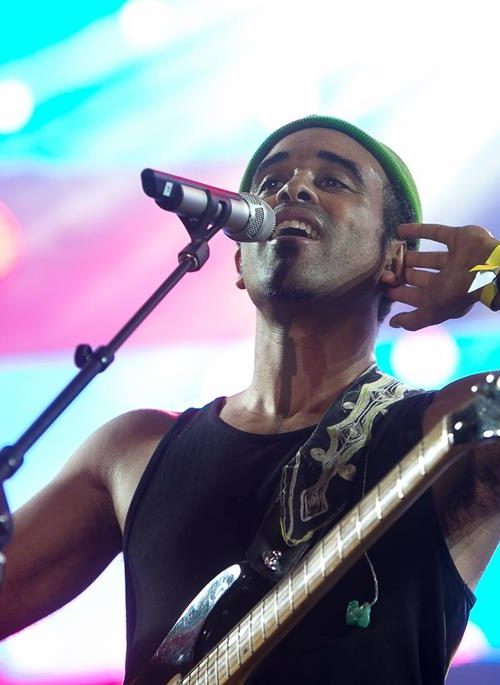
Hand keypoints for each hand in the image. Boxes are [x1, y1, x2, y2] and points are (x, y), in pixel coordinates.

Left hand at [384, 223, 498, 330]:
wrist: (486, 266)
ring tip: (392, 251)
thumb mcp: (431, 311)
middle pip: (421, 277)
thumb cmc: (458, 292)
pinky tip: (399, 229)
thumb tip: (393, 324)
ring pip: (427, 257)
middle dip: (404, 274)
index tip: (386, 288)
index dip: (401, 293)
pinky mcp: (458, 237)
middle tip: (386, 269)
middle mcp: (450, 279)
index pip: (418, 296)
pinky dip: (417, 230)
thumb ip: (413, 321)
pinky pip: (435, 232)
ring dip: (410, 255)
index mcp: (444, 297)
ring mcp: (454, 258)